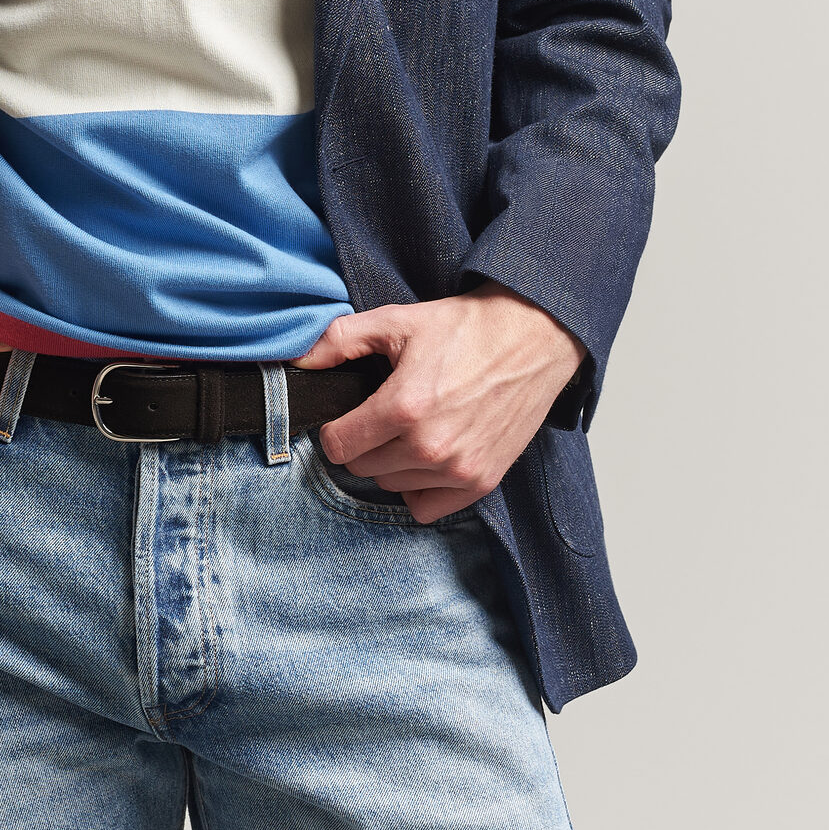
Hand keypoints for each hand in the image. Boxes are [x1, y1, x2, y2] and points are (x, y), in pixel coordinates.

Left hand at [291, 283, 584, 522]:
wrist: (532, 338)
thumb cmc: (466, 328)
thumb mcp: (396, 321)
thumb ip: (339, 341)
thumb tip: (296, 359)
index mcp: (403, 407)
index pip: (339, 446)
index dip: (335, 428)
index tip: (348, 414)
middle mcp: (429, 447)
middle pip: (362, 467)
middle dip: (362, 442)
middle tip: (380, 415)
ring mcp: (458, 469)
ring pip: (391, 485)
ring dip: (391, 463)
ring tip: (409, 429)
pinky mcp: (482, 481)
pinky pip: (427, 508)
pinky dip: (418, 488)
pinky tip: (424, 458)